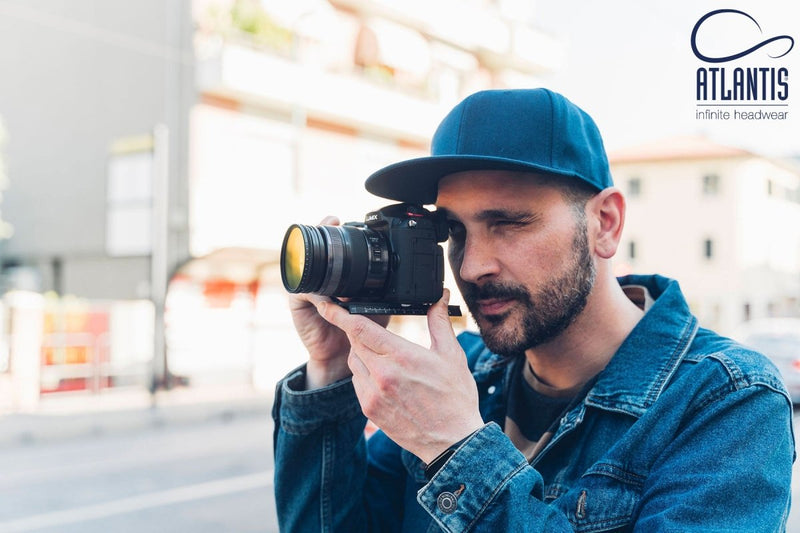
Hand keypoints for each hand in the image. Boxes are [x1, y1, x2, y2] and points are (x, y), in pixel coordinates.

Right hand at [289, 216, 388, 388]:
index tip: (339, 219)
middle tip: (330, 221)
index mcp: (337, 278)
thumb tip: (404, 276)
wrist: (343, 359)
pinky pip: (301, 292)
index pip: (332, 249)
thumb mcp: (375, 306)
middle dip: (320, 232)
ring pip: (305, 266)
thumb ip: (382, 291)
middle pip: (315, 250)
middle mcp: (319, 280)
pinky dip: (313, 289)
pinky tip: (323, 289)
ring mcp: (306, 290)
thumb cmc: (360, 332)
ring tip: (324, 247)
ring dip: (314, 256)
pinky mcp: (298, 305)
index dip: (332, 231)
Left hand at [317, 289, 484, 462]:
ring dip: (361, 352)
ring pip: (354, 362)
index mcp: (401, 356)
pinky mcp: (369, 410)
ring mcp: (373, 395)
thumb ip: (439, 321)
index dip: (339, 313)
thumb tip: (439, 295)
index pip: (359, 328)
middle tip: (367, 326)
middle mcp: (382, 375)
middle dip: (357, 331)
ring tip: (382, 353)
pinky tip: (382, 375)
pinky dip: (364, 373)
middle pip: (354, 342)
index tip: (327, 304)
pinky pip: (357, 382)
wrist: (452, 442)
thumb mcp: (451, 355)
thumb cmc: (455, 397)